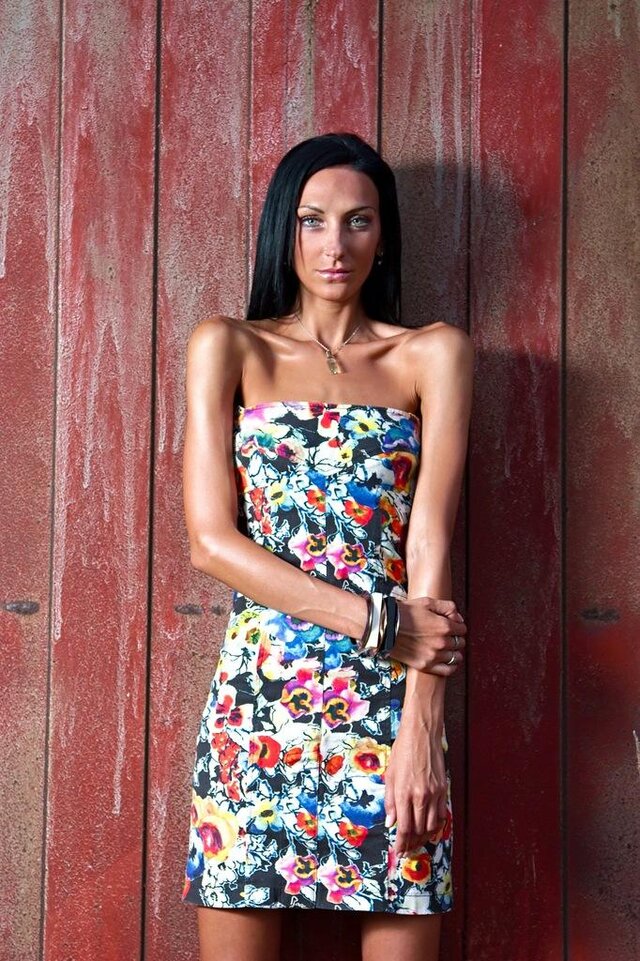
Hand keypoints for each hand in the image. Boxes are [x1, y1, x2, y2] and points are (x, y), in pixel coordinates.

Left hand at [384, 720, 448, 855]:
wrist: (422, 734)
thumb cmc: (403, 750)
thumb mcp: (390, 774)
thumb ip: (389, 801)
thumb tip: (391, 823)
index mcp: (403, 793)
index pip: (404, 828)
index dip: (401, 843)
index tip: (398, 852)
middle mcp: (420, 796)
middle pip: (418, 830)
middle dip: (411, 844)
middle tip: (406, 851)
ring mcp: (434, 793)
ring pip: (431, 826)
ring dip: (424, 837)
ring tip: (417, 843)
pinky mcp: (444, 789)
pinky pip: (442, 814)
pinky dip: (436, 826)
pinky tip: (431, 830)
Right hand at [388, 596, 465, 674]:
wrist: (385, 627)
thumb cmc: (404, 613)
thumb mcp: (427, 602)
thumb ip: (447, 607)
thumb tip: (459, 618)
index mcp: (444, 626)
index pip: (462, 629)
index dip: (458, 627)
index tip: (452, 627)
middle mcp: (442, 642)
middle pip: (459, 643)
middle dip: (456, 638)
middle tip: (448, 637)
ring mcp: (434, 655)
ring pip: (455, 657)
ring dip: (454, 652)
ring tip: (447, 649)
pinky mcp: (425, 665)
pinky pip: (447, 670)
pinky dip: (451, 666)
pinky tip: (448, 661)